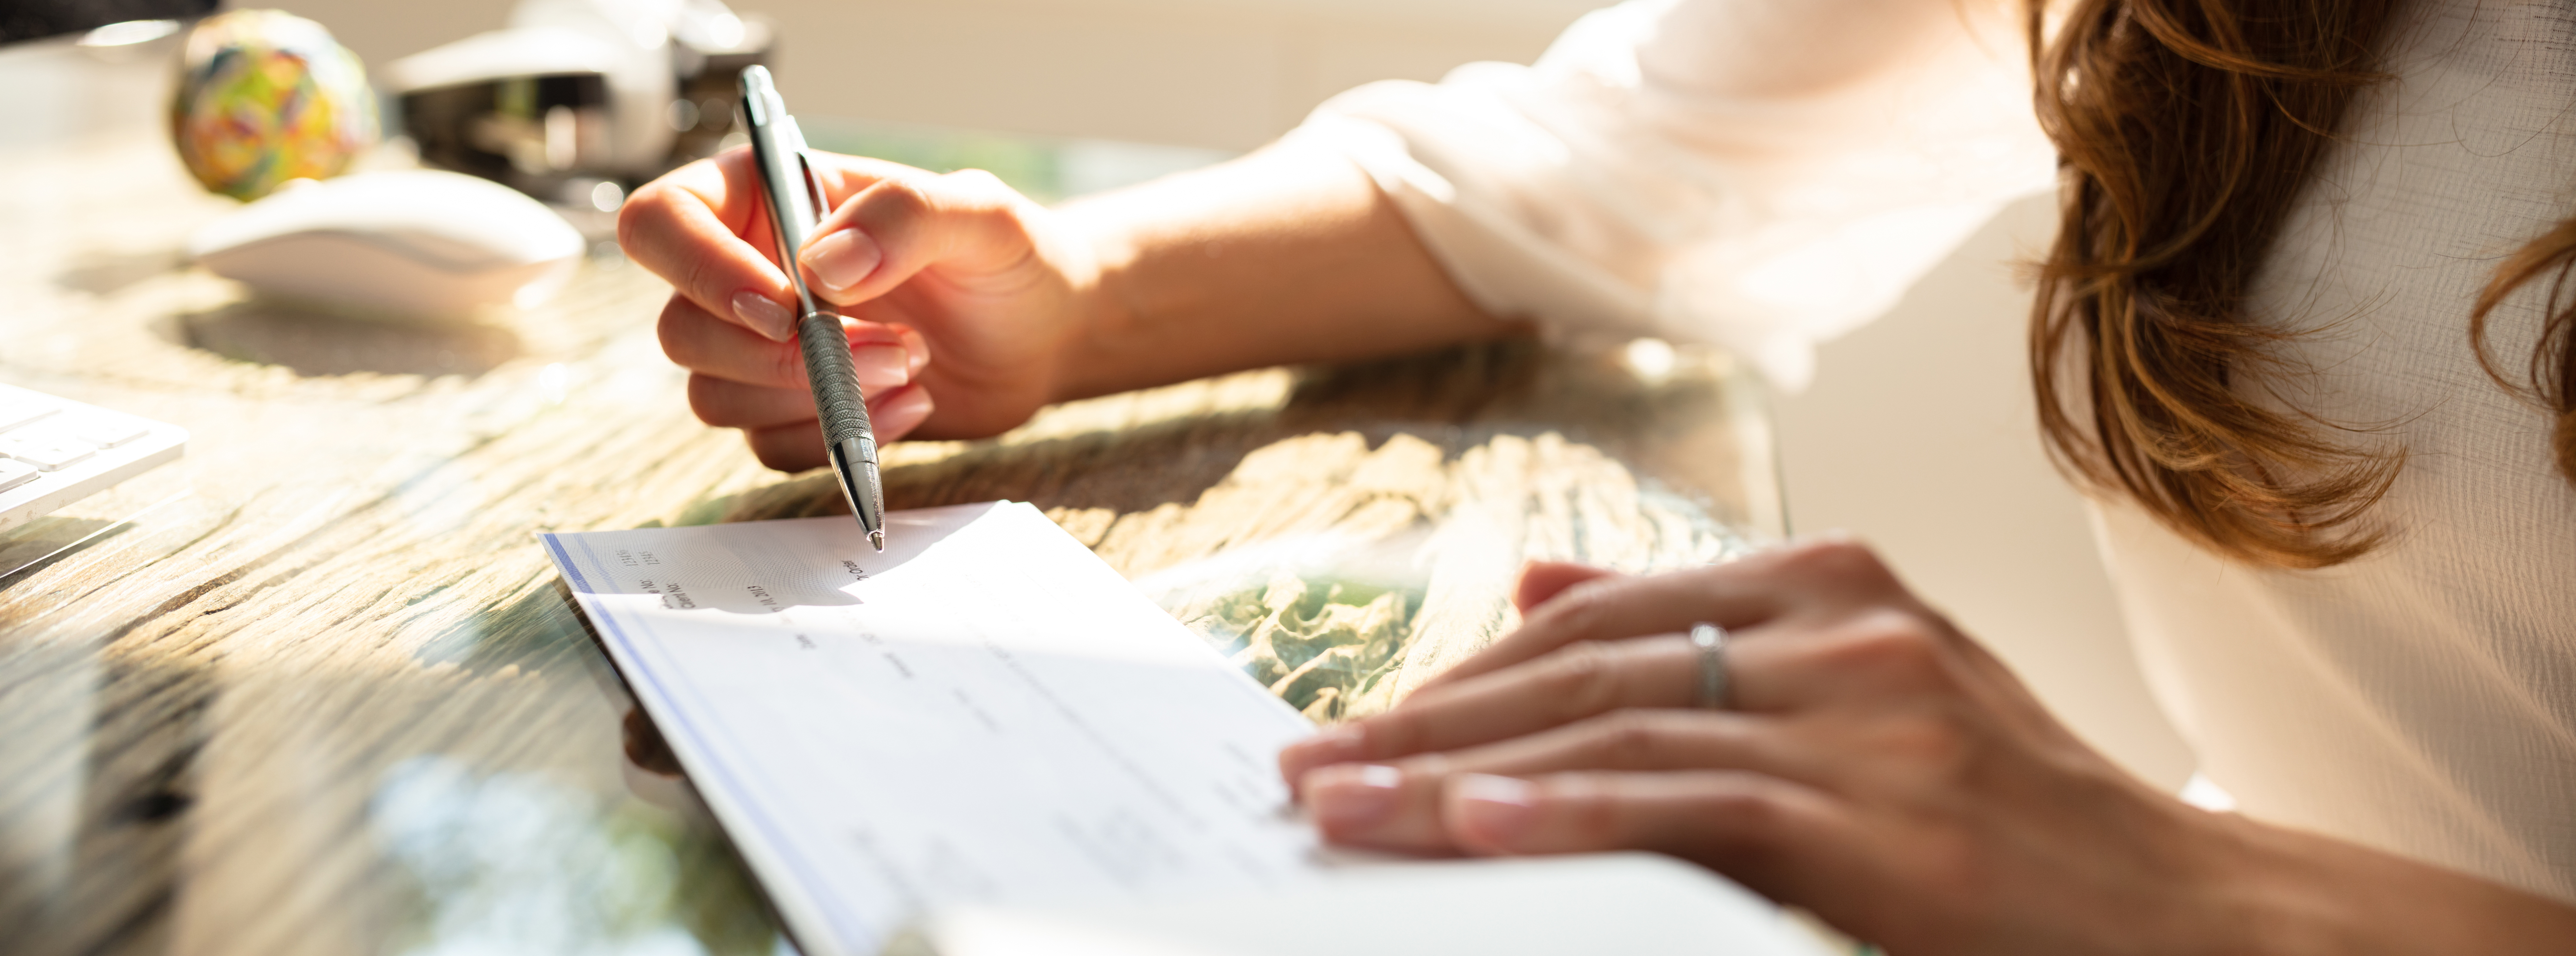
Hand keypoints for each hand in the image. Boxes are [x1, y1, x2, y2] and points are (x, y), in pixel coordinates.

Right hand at [619, 148, 1097, 469]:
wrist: (1043, 332)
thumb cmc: (1009, 257)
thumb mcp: (980, 214)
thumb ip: (904, 217)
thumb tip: (822, 266)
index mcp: (765, 198)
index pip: (662, 221)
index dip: (699, 270)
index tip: (785, 306)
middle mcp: (746, 272)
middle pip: (681, 330)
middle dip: (780, 357)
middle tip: (891, 347)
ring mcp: (763, 349)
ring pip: (714, 397)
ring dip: (812, 398)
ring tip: (911, 365)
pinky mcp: (795, 410)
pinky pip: (769, 445)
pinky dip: (836, 439)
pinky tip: (911, 405)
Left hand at [1273, 541, 2267, 953]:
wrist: (2189, 917)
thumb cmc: (2013, 825)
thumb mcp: (1864, 696)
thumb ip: (1708, 638)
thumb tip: (1532, 592)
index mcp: (1834, 590)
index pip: (1602, 616)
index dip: (1466, 669)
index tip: (1363, 718)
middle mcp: (1848, 634)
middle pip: (1588, 666)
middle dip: (1435, 718)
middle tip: (1313, 765)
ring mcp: (1874, 721)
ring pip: (1621, 727)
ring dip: (1460, 769)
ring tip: (1344, 803)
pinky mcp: (1892, 820)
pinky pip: (1699, 802)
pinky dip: (1576, 809)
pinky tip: (1477, 822)